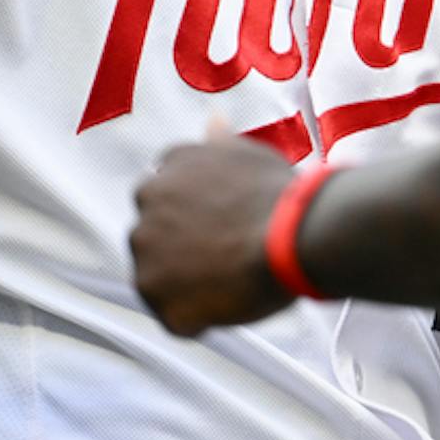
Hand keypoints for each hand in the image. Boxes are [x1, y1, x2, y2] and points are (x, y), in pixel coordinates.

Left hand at [132, 131, 302, 334]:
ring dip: (184, 284)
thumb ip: (219, 145)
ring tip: (230, 284)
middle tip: (225, 256)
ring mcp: (147, 253)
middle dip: (180, 248)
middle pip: (154, 236)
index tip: (218, 225)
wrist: (293, 235)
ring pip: (159, 277)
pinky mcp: (158, 297)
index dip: (193, 215)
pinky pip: (173, 316)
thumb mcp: (249, 155)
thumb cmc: (277, 194)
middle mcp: (146, 206)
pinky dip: (195, 319)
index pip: (163, 195)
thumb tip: (213, 120)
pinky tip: (228, 308)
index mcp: (166, 171)